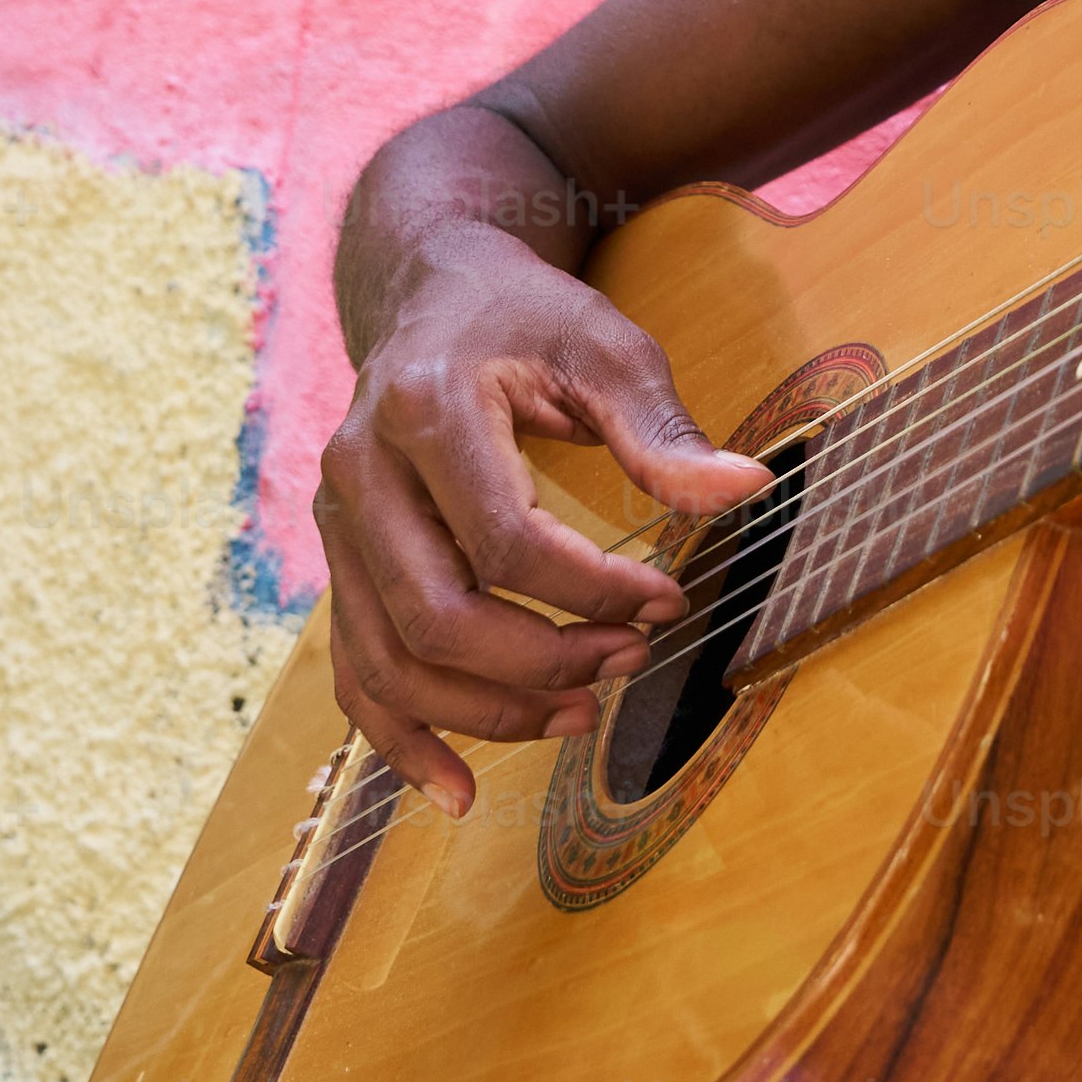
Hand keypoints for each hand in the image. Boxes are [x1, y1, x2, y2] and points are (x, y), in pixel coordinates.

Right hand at [314, 228, 771, 814]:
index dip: (592, 591)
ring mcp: (338, 526)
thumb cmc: (524, 318)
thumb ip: (662, 427)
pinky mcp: (340, 564)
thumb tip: (744, 490)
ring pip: (391, 661)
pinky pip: (355, 674)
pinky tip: (457, 790)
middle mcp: (360, 473)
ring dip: (487, 711)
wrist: (430, 291)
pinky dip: (401, 740)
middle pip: (437, 615)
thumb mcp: (604, 345)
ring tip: (580, 716)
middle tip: (629, 664)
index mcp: (424, 411)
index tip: (665, 601)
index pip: (504, 540)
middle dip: (541, 662)